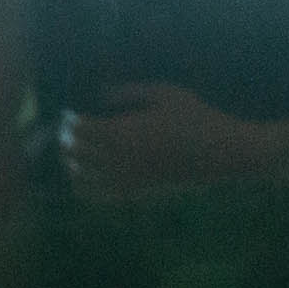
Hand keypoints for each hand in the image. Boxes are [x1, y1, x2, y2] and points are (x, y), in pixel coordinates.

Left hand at [60, 81, 288, 199]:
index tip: (70, 113)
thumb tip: (101, 95)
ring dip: (72, 161)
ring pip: (79, 173)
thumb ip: (130, 92)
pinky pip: (96, 195)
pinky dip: (83, 186)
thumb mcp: (166, 94)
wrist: (222, 152)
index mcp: (121, 130)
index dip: (69, 119)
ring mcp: (125, 177)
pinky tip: (85, 176)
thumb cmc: (197, 117)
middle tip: (68, 131)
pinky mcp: (135, 192)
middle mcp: (117, 157)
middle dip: (66, 139)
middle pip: (74, 149)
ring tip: (75, 152)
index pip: (78, 127)